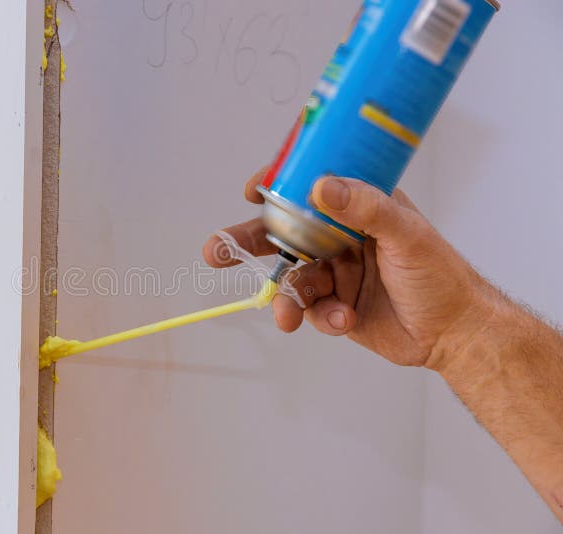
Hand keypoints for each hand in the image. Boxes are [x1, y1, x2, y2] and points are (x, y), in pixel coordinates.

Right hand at [202, 169, 497, 368]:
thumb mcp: (406, 234)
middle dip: (248, 243)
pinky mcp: (335, 304)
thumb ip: (365, 208)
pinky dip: (320, 317)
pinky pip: (310, 309)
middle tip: (216, 251)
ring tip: (288, 318)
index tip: (251, 191)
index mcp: (360, 206)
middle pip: (285, 233)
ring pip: (292, 278)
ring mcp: (336, 271)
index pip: (311, 185)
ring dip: (289, 298)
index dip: (278, 185)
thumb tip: (322, 186)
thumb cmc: (440, 275)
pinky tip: (343, 320)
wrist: (454, 334)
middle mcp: (342, 236)